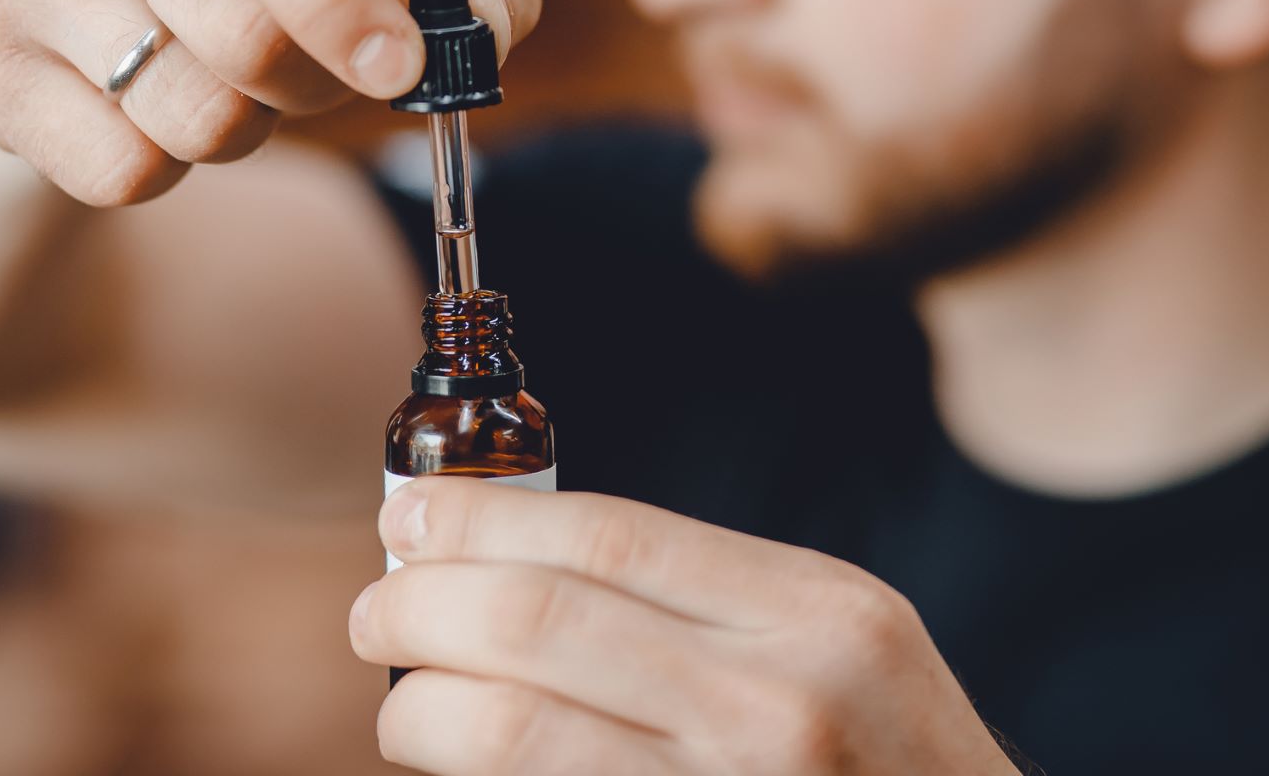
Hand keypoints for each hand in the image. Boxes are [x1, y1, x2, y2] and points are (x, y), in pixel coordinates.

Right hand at [0, 0, 539, 205]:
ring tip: (228, 85)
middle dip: (312, 88)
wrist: (102, 13)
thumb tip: (492, 24)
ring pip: (187, 111)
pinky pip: (117, 169)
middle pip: (239, 31)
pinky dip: (166, 173)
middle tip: (314, 78)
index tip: (401, 67)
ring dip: (244, 133)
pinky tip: (154, 116)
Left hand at [351, 478, 1018, 774]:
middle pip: (541, 622)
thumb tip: (523, 556)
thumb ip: (708, 597)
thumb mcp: (845, 643)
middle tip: (376, 613)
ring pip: (517, 733)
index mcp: (816, 612)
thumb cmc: (892, 762)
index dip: (483, 519)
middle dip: (423, 608)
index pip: (606, 535)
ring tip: (405, 704)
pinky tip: (463, 769)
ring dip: (425, 713)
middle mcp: (780, 703)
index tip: (413, 517)